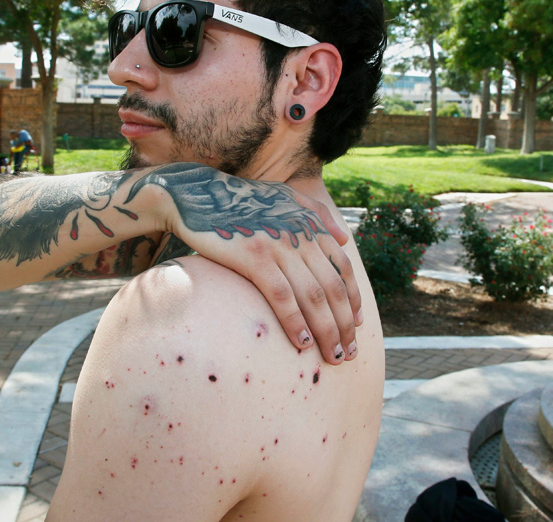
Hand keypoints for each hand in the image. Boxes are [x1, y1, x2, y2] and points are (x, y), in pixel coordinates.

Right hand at [127, 163, 361, 364]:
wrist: (198, 195)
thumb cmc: (239, 200)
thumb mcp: (283, 195)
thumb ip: (316, 213)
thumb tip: (343, 239)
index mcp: (308, 225)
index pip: (342, 268)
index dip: (353, 299)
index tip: (355, 325)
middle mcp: (300, 236)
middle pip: (332, 288)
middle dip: (344, 325)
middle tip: (348, 353)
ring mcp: (278, 246)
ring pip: (313, 296)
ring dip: (327, 331)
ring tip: (332, 356)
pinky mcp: (254, 257)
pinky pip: (282, 296)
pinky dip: (295, 322)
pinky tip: (302, 343)